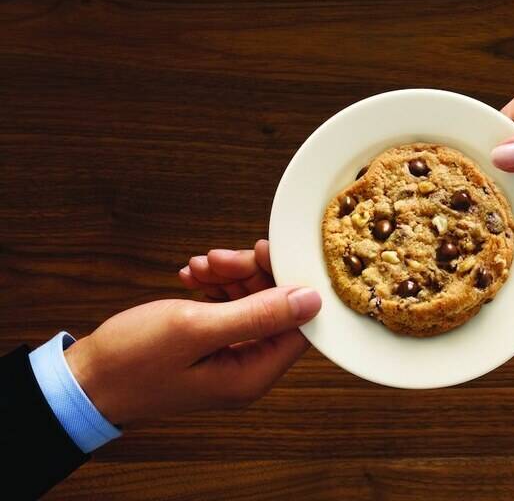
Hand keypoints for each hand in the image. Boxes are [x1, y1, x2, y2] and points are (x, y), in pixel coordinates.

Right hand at [64, 249, 319, 424]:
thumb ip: (258, 314)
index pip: (299, 323)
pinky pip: (228, 306)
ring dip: (229, 275)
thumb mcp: (196, 328)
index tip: (265, 251)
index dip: (288, 283)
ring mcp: (230, 356)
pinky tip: (191, 276)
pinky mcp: (212, 344)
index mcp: (253, 374)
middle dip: (250, 274)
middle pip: (275, 307)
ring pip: (250, 301)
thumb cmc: (132, 360)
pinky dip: (213, 286)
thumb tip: (311, 300)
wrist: (84, 379)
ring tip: (198, 265)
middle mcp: (247, 368)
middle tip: (219, 257)